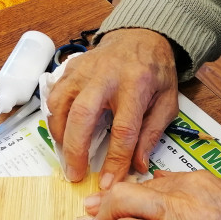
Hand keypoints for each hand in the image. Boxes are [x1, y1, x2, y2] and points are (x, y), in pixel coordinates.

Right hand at [46, 28, 178, 187]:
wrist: (140, 36)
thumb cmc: (155, 72)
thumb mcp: (167, 102)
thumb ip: (152, 133)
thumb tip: (137, 166)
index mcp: (136, 85)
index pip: (124, 130)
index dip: (115, 160)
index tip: (108, 183)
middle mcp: (106, 76)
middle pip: (82, 115)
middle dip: (76, 149)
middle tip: (75, 174)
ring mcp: (84, 70)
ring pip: (60, 104)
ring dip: (60, 134)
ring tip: (67, 155)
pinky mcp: (70, 69)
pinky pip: (54, 95)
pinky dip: (53, 117)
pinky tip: (62, 132)